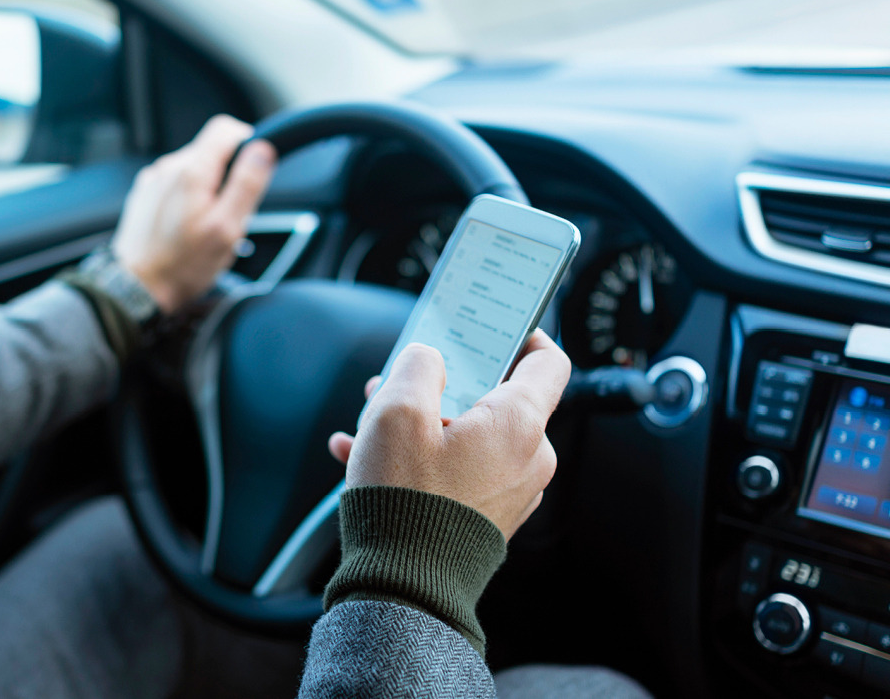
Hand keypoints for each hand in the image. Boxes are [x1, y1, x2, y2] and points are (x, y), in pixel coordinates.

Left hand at [111, 115, 277, 313]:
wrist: (135, 288)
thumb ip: (247, 184)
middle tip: (229, 213)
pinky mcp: (145, 194)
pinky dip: (188, 198)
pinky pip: (176, 184)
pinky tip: (186, 227)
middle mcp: (168, 167)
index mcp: (192, 171)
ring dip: (208, 189)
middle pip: (210, 150)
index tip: (252, 171)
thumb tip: (262, 149)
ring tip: (205, 225)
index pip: (226, 128)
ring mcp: (153, 180)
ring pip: (194, 168)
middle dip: (228, 175)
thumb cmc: (182, 266)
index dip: (247, 143)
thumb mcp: (227, 229)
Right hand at [327, 331, 571, 539]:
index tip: (494, 325)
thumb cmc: (406, 501)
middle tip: (399, 381)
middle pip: (495, 398)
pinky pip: (459, 471)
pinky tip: (364, 459)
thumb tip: (429, 358)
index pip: (548, 362)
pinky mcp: (486, 518)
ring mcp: (510, 492)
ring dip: (423, 422)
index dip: (523, 334)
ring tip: (369, 423)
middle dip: (442, 384)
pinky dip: (421, 458)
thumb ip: (417, 367)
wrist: (405, 587)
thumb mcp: (396, 412)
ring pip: (470, 435)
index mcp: (520, 425)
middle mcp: (528, 459)